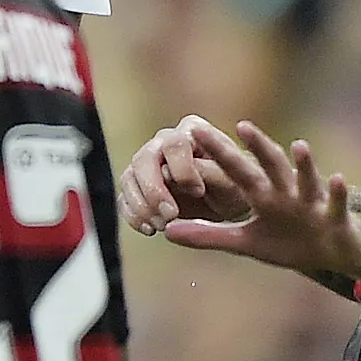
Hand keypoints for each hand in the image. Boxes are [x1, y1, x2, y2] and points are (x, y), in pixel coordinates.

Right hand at [119, 115, 253, 234]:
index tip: (198, 191)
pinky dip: (133, 216)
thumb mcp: (232, 181)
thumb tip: (179, 173)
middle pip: (144, 158)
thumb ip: (209, 173)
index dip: (183, 170)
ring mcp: (148, 163)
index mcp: (191, 131)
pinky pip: (125, 198)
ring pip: (129, 178)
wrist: (228, 201)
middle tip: (170, 215)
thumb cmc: (235, 185)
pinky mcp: (139, 186)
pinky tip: (150, 230)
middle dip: (154, 190)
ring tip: (161, 226)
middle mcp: (164, 142)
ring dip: (142, 206)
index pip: (175, 144)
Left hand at [157, 120, 360, 281]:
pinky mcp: (336, 218)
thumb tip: (167, 231)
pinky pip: (337, 204)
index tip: (194, 132)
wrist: (334, 253)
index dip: (218, 154)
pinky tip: (337, 178)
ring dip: (304, 164)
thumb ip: (208, 235)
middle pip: (271, 167)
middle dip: (259, 148)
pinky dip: (337, 193)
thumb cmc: (288, 242)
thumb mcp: (245, 242)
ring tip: (298, 145)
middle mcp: (287, 193)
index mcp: (264, 196)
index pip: (237, 171)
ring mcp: (312, 204)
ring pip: (307, 181)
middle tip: (242, 125)